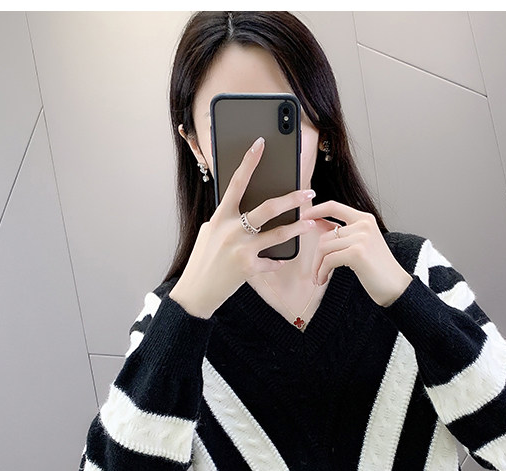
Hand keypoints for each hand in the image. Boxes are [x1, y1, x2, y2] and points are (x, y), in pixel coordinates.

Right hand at [170, 137, 316, 317]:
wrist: (195, 291)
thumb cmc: (204, 260)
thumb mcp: (210, 233)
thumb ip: (227, 220)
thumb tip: (245, 209)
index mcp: (220, 216)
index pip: (236, 182)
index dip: (248, 161)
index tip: (260, 144)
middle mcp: (231, 229)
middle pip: (267, 208)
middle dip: (291, 198)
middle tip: (308, 193)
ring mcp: (240, 248)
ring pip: (277, 234)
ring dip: (297, 227)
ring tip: (310, 222)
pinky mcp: (247, 267)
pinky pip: (271, 262)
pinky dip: (277, 261)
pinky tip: (281, 261)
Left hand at [300, 201, 412, 306]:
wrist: (395, 286)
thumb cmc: (378, 269)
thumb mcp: (361, 245)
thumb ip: (342, 233)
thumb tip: (318, 223)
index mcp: (365, 219)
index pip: (334, 207)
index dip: (315, 210)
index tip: (303, 216)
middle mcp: (363, 225)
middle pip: (325, 236)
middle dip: (316, 256)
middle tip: (316, 271)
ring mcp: (361, 238)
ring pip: (324, 248)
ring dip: (317, 266)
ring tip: (319, 278)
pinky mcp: (357, 253)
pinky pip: (328, 260)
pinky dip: (321, 272)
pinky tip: (322, 280)